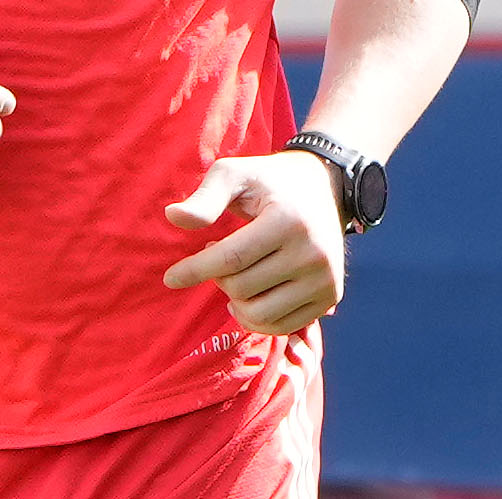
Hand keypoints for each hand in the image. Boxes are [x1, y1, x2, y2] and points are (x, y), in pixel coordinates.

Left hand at [162, 151, 346, 334]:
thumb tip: (173, 217)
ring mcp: (326, 279)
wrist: (325, 188)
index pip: (231, 259)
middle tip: (217, 257)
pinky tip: (249, 297)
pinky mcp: (331, 297)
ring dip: (235, 302)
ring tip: (232, 278)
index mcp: (289, 221)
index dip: (195, 270)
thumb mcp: (235, 174)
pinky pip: (282, 327)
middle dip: (218, 278)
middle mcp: (314, 254)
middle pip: (242, 289)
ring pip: (261, 315)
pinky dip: (256, 319)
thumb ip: (205, 198)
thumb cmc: (269, 181)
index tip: (170, 278)